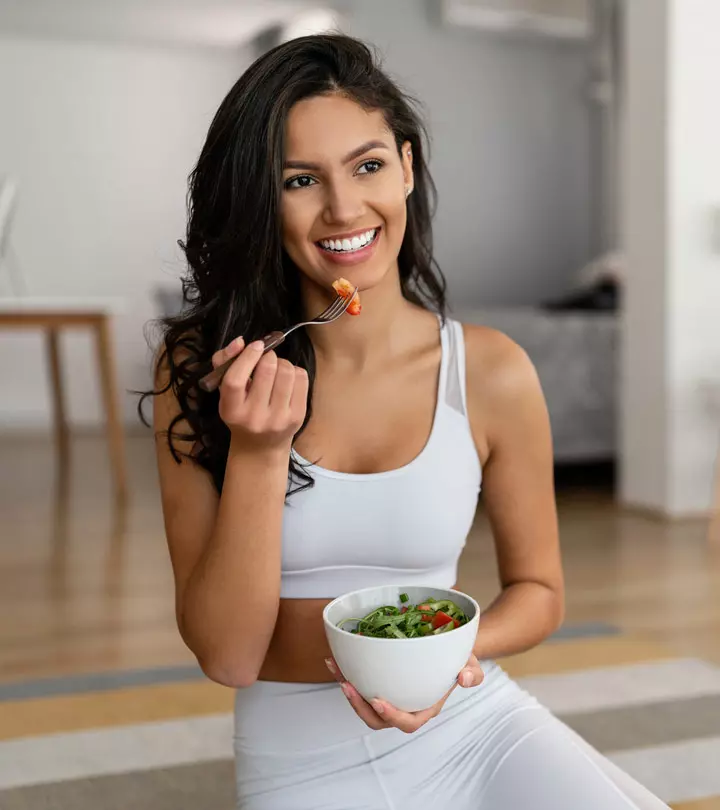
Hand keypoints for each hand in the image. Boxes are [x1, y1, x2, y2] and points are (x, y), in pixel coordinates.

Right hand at [211, 337, 308, 447]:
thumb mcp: (226, 392)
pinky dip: (294, 371)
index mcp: (231, 411)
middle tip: (266, 359)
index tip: (255, 345)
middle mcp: (254, 418)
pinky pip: (301, 379)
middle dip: (268, 356)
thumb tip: (240, 342)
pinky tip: (287, 379)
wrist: (260, 446)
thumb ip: (225, 362)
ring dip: (282, 362)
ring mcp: (278, 419)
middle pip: (266, 370)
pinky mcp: (298, 416)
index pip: (235, 380)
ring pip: (286, 372)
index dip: (246, 357)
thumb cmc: (240, 411)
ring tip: (276, 369)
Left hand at [324, 655, 483, 733]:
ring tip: (336, 670)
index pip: (407, 722)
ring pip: (364, 704)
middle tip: (347, 685)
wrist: (448, 651)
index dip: (391, 716)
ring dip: (347, 690)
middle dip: (359, 706)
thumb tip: (464, 679)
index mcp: (424, 708)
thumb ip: (473, 673)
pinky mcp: (379, 684)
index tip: (378, 701)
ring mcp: (390, 696)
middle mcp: (404, 707)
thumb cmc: (459, 661)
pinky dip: (346, 673)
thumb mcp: (470, 664)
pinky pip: (360, 685)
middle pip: (377, 719)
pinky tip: (334, 658)